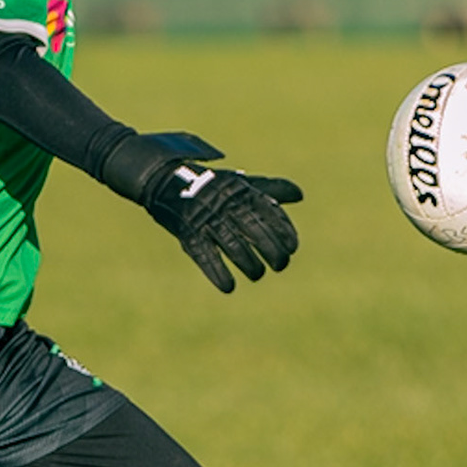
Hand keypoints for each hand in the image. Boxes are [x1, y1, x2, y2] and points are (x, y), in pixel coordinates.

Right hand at [99, 130, 301, 292]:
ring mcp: (206, 219)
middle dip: (272, 251)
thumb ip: (270, 190)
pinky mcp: (188, 233)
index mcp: (241, 191)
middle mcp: (226, 204)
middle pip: (254, 231)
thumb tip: (300, 195)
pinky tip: (229, 286)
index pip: (269, 212)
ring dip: (249, 264)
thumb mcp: (241, 183)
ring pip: (233, 246)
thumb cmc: (212, 185)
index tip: (293, 247)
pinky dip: (217, 272)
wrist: (166, 179)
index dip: (284, 231)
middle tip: (280, 265)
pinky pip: (205, 255)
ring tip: (257, 274)